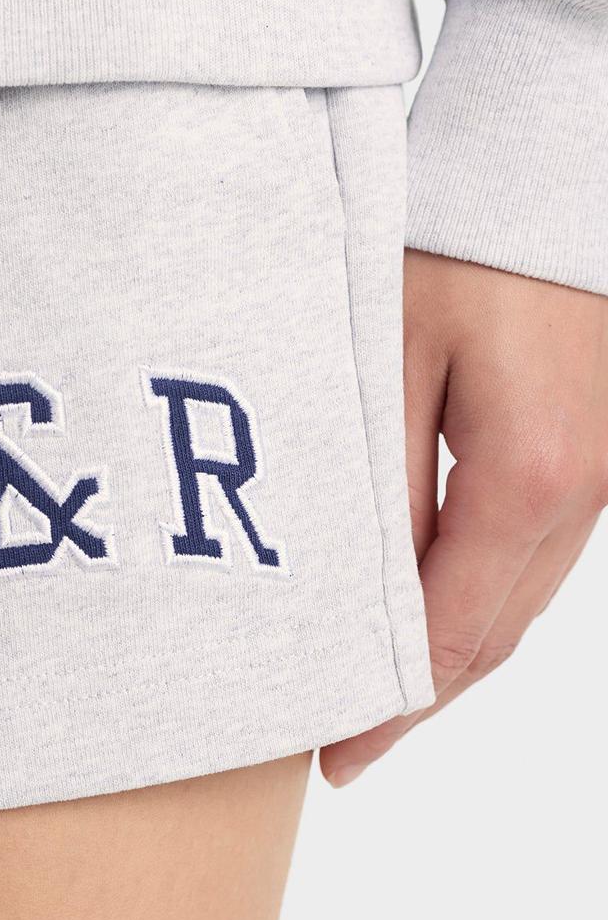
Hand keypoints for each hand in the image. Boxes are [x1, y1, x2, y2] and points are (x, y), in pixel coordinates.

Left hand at [320, 250, 607, 786]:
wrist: (559, 164)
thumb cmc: (466, 243)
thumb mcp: (391, 351)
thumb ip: (376, 474)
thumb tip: (349, 580)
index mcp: (528, 479)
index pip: (450, 633)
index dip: (390, 705)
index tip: (337, 756)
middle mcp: (581, 494)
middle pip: (493, 632)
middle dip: (420, 697)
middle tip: (348, 743)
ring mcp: (600, 475)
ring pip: (520, 597)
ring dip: (452, 647)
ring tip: (378, 686)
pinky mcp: (595, 447)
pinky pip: (537, 549)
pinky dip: (483, 591)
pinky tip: (431, 597)